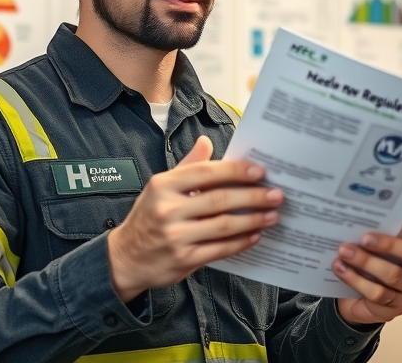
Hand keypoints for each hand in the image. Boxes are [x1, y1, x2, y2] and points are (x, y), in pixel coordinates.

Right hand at [106, 136, 283, 301]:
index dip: (236, 171)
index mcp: (164, 185)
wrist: (125, 258)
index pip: (207, 173)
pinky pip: (219, 249)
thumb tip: (206, 141)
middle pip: (220, 199)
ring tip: (272, 215)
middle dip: (253, 196)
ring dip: (252, 220)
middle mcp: (168, 209)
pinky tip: (254, 235)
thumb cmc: (149, 217)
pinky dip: (240, 242)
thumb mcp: (160, 188)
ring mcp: (175, 236)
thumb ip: (187, 166)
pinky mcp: (183, 259)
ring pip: (223, 225)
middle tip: (276, 194)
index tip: (260, 172)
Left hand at [333, 233, 401, 325]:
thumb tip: (358, 229)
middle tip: (345, 248)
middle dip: (367, 260)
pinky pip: (371, 301)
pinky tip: (340, 271)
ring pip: (381, 290)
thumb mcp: (385, 251)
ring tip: (339, 261)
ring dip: (356, 275)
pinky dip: (353, 284)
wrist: (369, 293)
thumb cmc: (380, 265)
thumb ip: (380, 243)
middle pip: (395, 274)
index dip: (390, 245)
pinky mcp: (390, 314)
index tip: (366, 237)